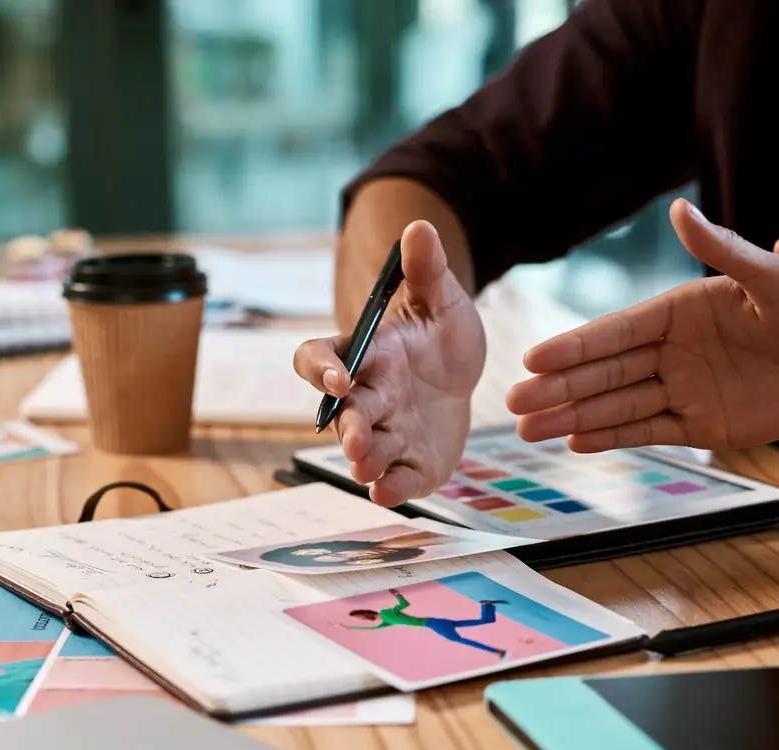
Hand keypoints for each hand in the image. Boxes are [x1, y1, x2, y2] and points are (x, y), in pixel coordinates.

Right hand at [294, 220, 485, 505]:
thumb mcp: (441, 299)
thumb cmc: (437, 336)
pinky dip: (394, 488)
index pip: (319, 359)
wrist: (460, 375)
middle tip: (356, 441)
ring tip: (367, 471)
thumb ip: (426, 270)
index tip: (339, 377)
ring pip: (368, 452)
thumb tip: (419, 227)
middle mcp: (367, 398)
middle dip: (350, 429)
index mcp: (365, 356)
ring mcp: (388, 434)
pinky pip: (399, 479)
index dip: (321, 370)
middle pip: (346, 416)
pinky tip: (390, 493)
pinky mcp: (412, 463)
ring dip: (365, 462)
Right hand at [506, 198, 778, 450]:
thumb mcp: (777, 274)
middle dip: (558, 388)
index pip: (616, 331)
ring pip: (616, 405)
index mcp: (683, 311)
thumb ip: (723, 249)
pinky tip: (575, 441)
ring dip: (572, 416)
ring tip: (527, 430)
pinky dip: (612, 437)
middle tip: (514, 404)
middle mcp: (675, 350)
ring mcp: (685, 389)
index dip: (574, 346)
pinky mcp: (702, 424)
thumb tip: (678, 211)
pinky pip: (648, 430)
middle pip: (604, 372)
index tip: (534, 358)